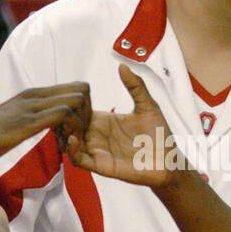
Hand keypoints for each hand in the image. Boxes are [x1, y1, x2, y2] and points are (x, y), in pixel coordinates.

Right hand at [0, 83, 90, 164]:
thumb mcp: (14, 119)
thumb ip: (32, 116)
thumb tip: (46, 122)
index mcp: (33, 94)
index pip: (75, 88)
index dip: (84, 109)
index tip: (74, 130)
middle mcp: (35, 96)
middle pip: (82, 89)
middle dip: (88, 114)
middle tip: (77, 137)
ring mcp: (31, 108)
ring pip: (76, 101)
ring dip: (80, 125)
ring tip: (68, 144)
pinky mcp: (26, 123)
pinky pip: (61, 116)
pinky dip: (70, 132)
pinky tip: (61, 147)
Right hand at [66, 64, 181, 187]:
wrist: (169, 159)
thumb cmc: (159, 135)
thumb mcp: (147, 105)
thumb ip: (135, 86)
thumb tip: (123, 66)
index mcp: (104, 120)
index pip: (78, 110)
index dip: (71, 103)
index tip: (69, 95)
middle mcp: (97, 135)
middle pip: (68, 126)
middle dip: (62, 118)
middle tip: (60, 110)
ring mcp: (97, 150)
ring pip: (68, 143)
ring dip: (63, 133)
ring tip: (65, 123)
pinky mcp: (101, 165)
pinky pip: (79, 160)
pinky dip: (72, 150)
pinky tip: (74, 139)